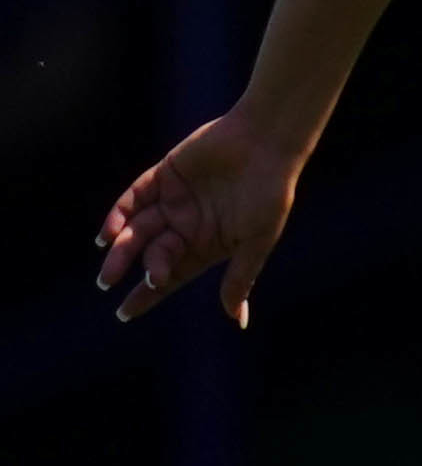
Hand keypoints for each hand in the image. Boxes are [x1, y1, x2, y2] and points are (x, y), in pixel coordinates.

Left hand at [96, 108, 300, 327]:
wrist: (267, 144)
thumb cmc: (270, 195)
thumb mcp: (256, 241)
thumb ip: (241, 278)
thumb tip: (237, 321)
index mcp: (207, 244)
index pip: (172, 274)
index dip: (148, 294)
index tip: (124, 314)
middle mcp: (187, 225)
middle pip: (149, 253)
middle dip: (128, 267)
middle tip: (107, 282)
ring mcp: (173, 200)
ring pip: (137, 228)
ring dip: (120, 247)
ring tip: (108, 263)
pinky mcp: (163, 175)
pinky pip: (134, 198)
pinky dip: (118, 214)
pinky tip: (107, 233)